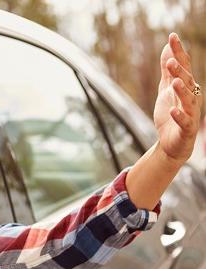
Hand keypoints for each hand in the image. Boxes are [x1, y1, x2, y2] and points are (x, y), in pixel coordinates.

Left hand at [153, 33, 200, 163]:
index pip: (183, 66)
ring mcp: (190, 113)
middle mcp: (191, 98)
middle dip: (180, 71)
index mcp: (186, 87)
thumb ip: (167, 71)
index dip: (178, 52)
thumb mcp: (166, 89)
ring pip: (188, 100)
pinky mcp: (186, 128)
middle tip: (170, 62)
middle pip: (187, 81)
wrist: (171, 143)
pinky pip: (184, 121)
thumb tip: (167, 48)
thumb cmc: (171, 114)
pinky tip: (173, 110)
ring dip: (182, 91)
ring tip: (174, 82)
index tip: (172, 36)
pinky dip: (179, 116)